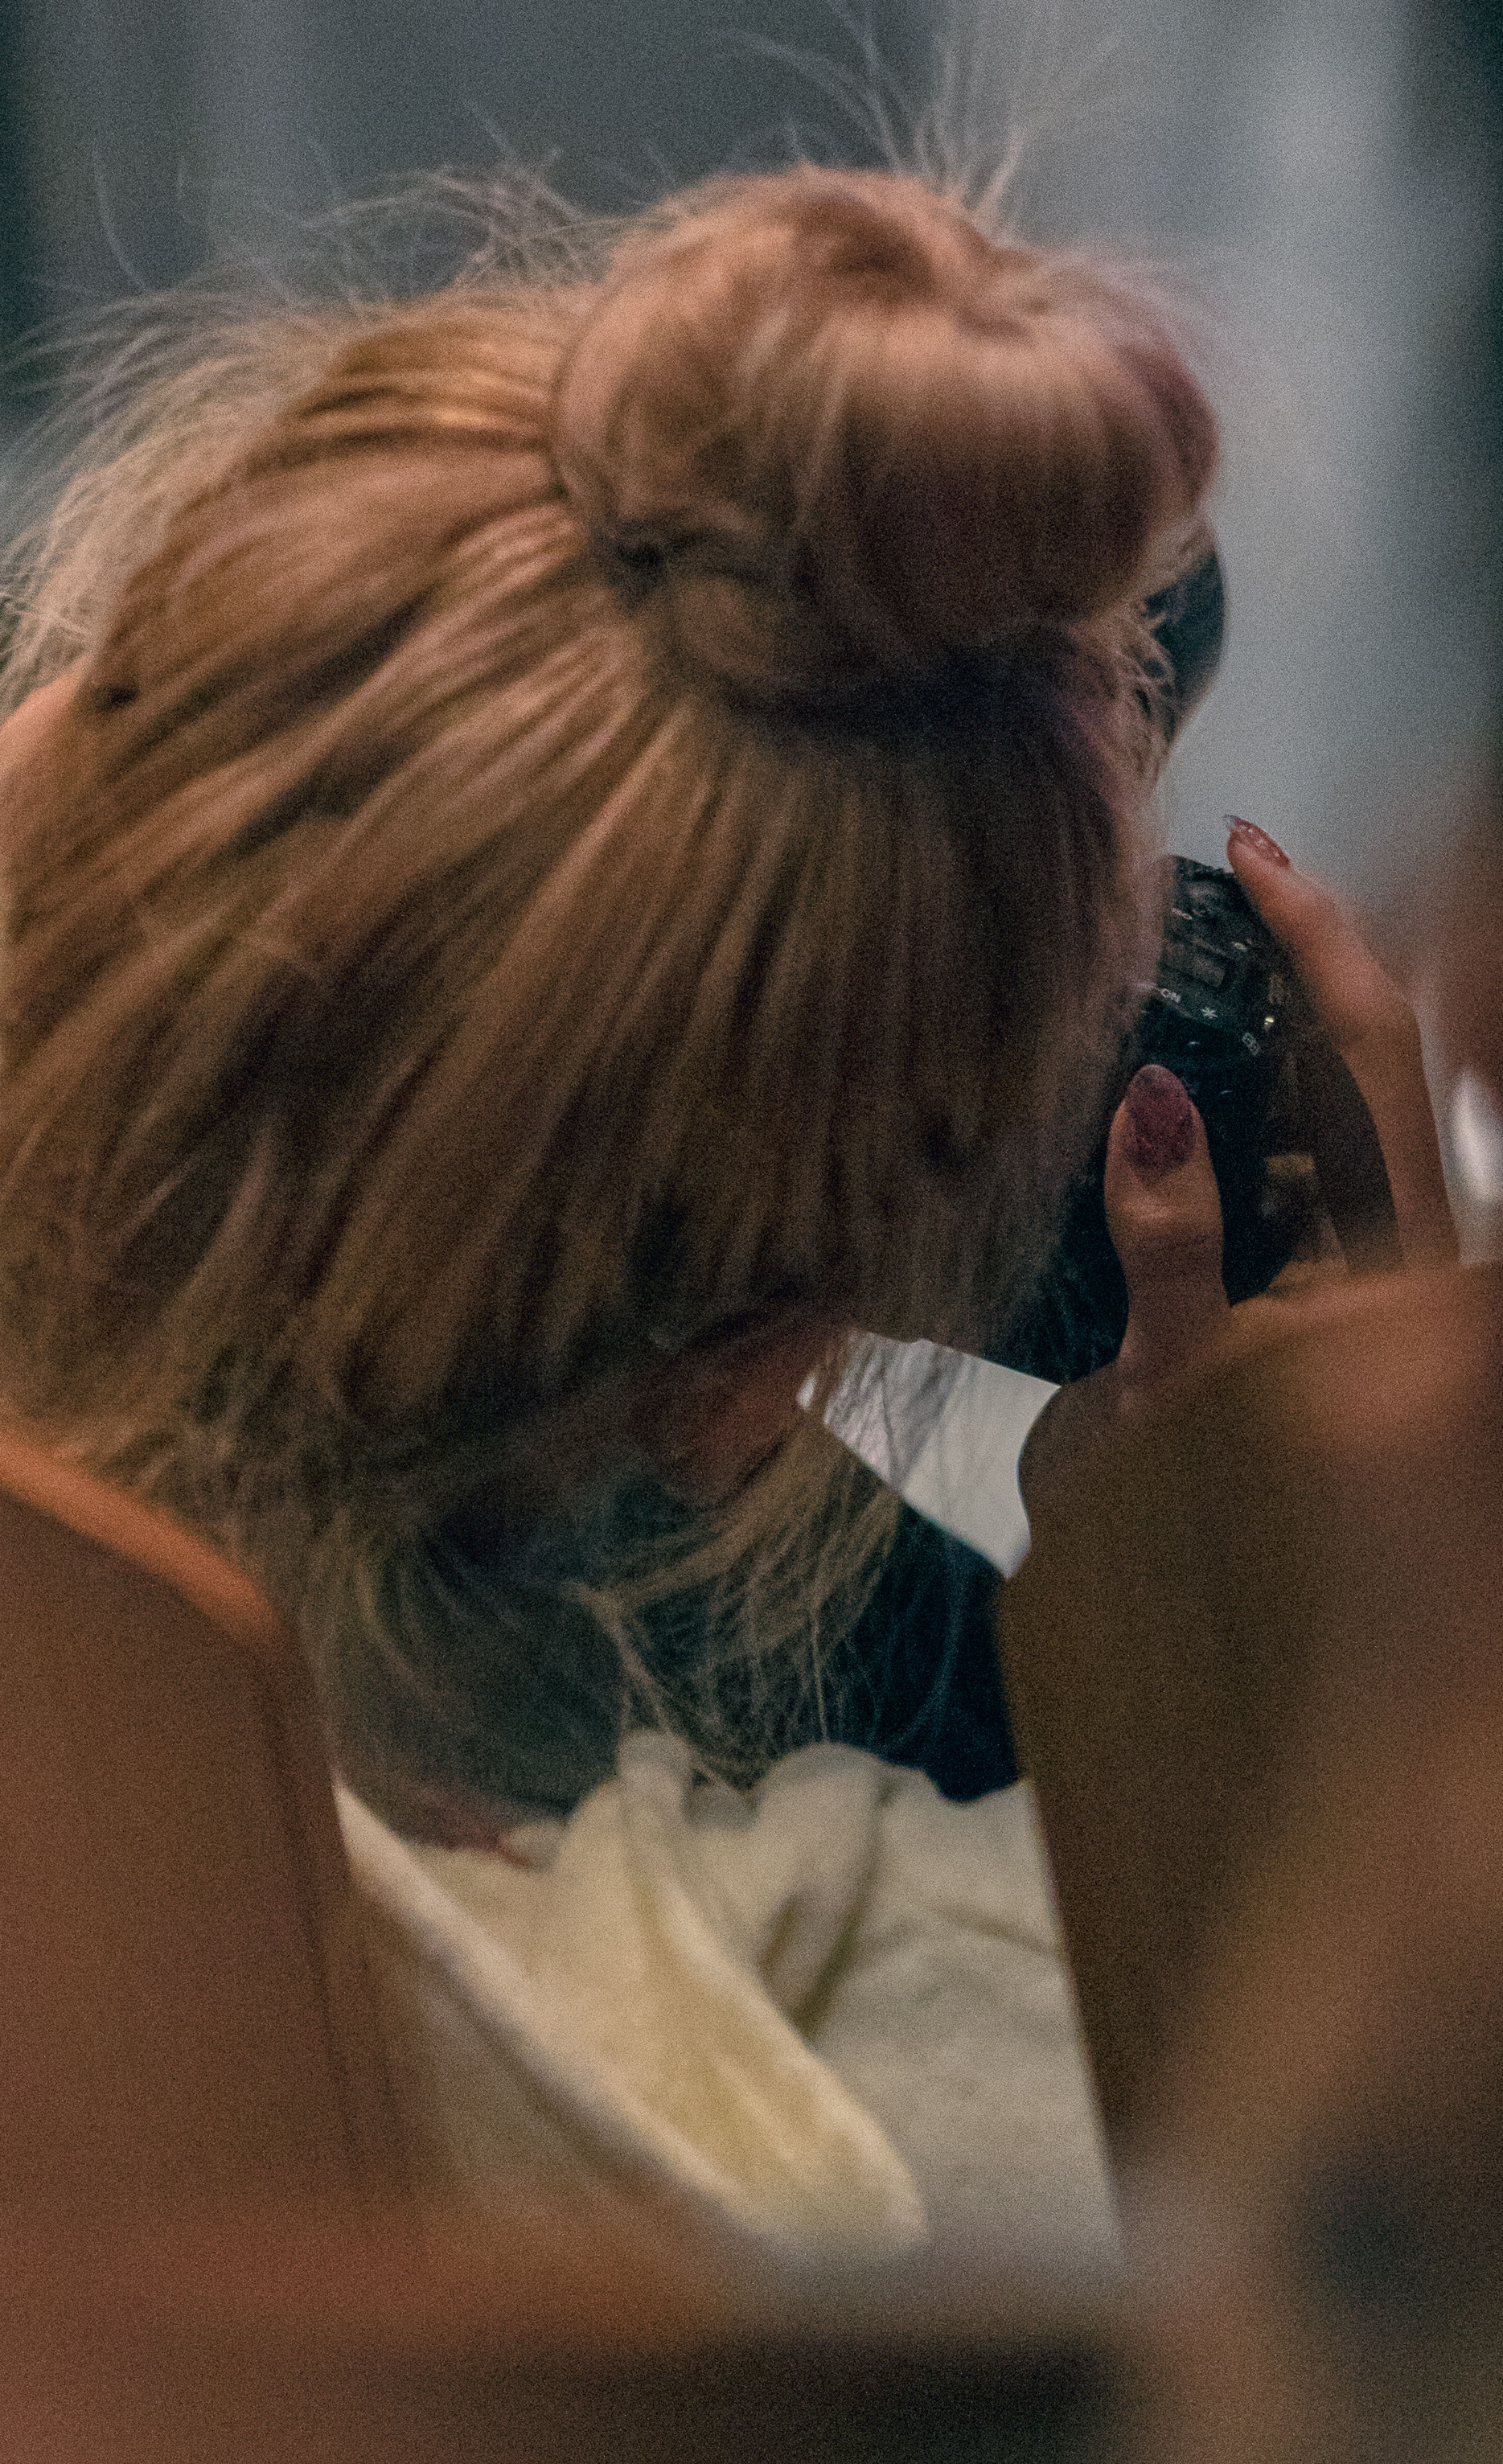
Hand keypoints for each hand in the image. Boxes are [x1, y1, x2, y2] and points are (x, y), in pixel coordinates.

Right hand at [1021, 824, 1456, 1508]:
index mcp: (1391, 1272)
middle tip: (1220, 884)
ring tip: (1182, 965)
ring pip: (1318, 1114)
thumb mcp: (1173, 1387)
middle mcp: (1387, 1262)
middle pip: (1360, 1067)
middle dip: (1297, 963)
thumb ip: (1174, 1240)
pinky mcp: (1295, 1312)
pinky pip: (1273, 1172)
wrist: (1233, 1694)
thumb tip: (1155, 1097)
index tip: (1253, 853)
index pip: (1371, 1059)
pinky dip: (1226, 1106)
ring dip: (1255, 1033)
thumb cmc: (1211, 1551)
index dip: (1321, 941)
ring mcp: (1345, 1286)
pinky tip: (1160, 1087)